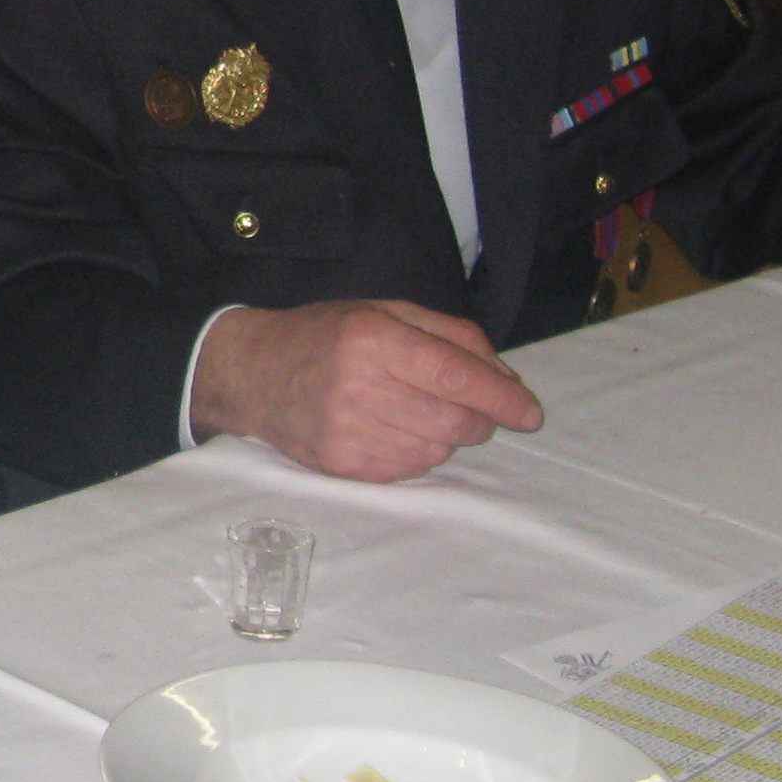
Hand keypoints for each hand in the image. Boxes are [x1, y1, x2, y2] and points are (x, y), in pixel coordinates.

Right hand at [191, 298, 543, 483]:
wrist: (251, 373)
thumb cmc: (325, 336)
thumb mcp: (384, 312)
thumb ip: (452, 337)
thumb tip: (506, 380)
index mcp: (373, 337)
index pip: (457, 376)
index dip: (503, 397)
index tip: (531, 412)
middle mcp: (359, 384)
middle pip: (456, 420)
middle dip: (479, 419)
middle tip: (470, 409)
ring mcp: (347, 430)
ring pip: (438, 450)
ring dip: (445, 435)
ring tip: (414, 412)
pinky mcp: (342, 464)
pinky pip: (410, 470)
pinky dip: (418, 453)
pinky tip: (393, 430)